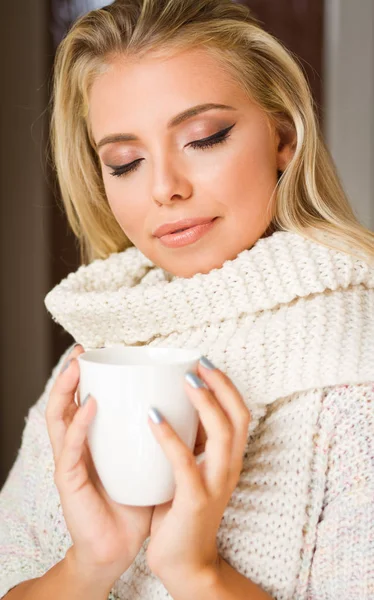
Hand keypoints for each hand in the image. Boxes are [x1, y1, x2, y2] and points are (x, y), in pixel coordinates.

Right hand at [46, 344, 153, 587]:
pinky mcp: (69, 481)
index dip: (87, 377)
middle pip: (65, 402)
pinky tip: (91, 405)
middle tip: (81, 350)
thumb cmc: (133, 503)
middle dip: (70, 374)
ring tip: (77, 366)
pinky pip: (72, 448)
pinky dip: (80, 424)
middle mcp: (77, 446)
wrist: (118, 548)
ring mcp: (70, 462)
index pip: (83, 400)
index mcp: (94, 440)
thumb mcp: (146, 461)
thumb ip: (156, 435)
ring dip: (66, 389)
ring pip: (58, 417)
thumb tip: (184, 405)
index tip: (100, 351)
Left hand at [145, 358, 250, 585]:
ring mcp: (215, 484)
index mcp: (228, 459)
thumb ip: (191, 445)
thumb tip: (174, 408)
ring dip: (205, 402)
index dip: (226, 386)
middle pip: (238, 417)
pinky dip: (170, 436)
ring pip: (222, 433)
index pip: (239, 414)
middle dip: (221, 385)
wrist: (185, 564)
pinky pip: (184, 462)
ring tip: (186, 380)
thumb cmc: (182, 514)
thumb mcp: (192, 472)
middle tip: (198, 363)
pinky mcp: (195, 500)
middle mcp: (229, 468)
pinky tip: (152, 416)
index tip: (204, 362)